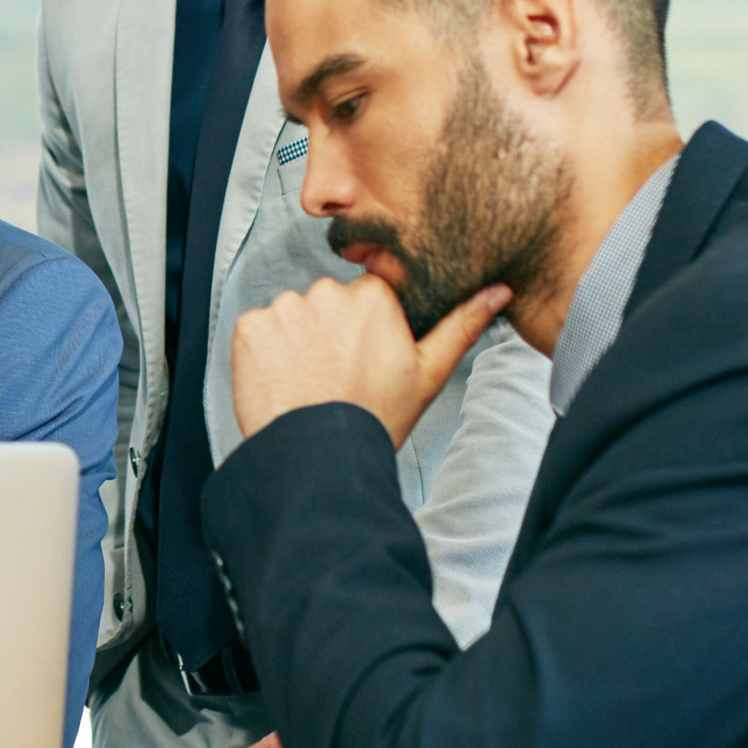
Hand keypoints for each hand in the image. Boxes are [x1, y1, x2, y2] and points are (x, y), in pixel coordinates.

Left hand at [231, 274, 510, 448]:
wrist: (319, 456)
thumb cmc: (375, 417)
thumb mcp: (428, 373)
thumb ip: (461, 325)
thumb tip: (498, 291)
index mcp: (372, 296)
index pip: (366, 297)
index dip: (365, 330)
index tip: (363, 358)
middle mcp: (327, 292)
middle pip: (327, 303)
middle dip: (329, 331)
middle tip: (336, 375)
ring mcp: (284, 308)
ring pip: (292, 315)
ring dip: (296, 341)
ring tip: (308, 381)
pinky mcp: (249, 327)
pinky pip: (257, 330)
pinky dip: (264, 352)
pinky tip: (282, 380)